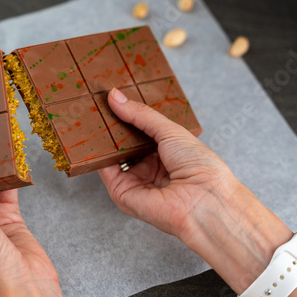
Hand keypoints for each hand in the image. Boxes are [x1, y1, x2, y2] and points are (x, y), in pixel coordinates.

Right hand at [99, 88, 296, 296]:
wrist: (204, 199)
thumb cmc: (199, 166)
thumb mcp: (170, 130)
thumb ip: (140, 114)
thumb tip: (114, 96)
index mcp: (164, 154)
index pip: (138, 133)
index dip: (126, 117)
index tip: (112, 99)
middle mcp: (148, 168)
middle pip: (123, 144)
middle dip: (111, 126)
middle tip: (97, 105)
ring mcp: (134, 181)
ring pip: (111, 156)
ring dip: (102, 139)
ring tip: (91, 116)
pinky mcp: (122, 194)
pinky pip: (105, 171)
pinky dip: (98, 155)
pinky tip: (94, 137)